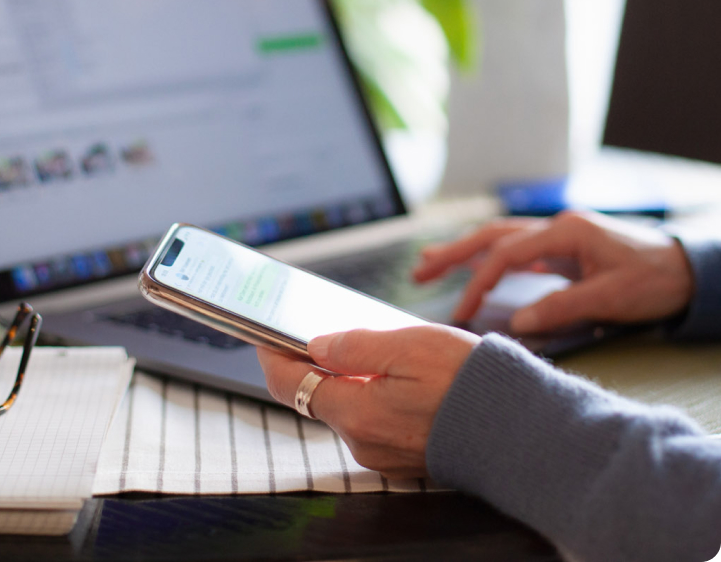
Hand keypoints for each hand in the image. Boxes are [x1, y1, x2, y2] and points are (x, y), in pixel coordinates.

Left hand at [257, 324, 478, 478]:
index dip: (272, 357)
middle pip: (316, 396)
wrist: (521, 430)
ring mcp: (383, 453)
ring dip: (344, 377)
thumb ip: (355, 347)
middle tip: (313, 329)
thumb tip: (316, 345)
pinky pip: (372, 418)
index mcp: (357, 414)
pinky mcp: (404, 455)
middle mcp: (362, 441)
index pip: (291, 386)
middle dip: (311, 363)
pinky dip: (368, 393)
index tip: (262, 335)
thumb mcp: (408, 346)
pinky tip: (388, 371)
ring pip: (346, 406)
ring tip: (359, 344)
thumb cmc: (469, 384)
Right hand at [414, 210, 695, 333]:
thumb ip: (561, 307)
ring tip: (430, 264)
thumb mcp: (611, 297)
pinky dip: (490, 259)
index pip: (505, 254)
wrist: (687, 270)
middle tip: (419, 270)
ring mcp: (558, 235)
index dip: (478, 283)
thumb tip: (517, 323)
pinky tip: (476, 270)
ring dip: (464, 251)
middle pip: (491, 235)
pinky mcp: (563, 247)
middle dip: (453, 253)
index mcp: (564, 232)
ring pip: (499, 238)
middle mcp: (555, 227)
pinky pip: (516, 249)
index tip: (459, 313)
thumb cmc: (654, 280)